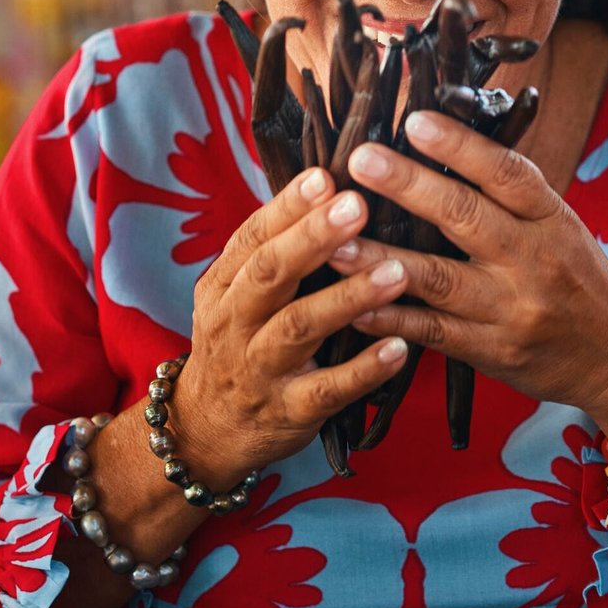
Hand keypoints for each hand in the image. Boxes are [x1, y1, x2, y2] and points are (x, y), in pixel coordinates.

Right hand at [176, 167, 410, 485]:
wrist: (207, 430)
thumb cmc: (238, 343)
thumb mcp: (234, 294)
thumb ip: (273, 249)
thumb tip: (327, 185)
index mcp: (224, 285)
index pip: (253, 237)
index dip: (288, 207)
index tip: (325, 177)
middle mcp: (235, 322)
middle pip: (271, 273)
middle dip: (314, 238)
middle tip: (358, 206)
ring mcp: (260, 368)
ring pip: (301, 327)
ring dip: (350, 297)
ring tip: (397, 271)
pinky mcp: (289, 410)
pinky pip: (329, 390)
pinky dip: (365, 369)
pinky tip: (400, 347)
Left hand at [333, 110, 607, 418]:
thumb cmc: (581, 280)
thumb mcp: (561, 226)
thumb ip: (510, 194)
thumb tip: (447, 138)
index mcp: (551, 220)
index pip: (508, 173)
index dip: (461, 145)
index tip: (415, 120)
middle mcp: (533, 261)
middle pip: (466, 217)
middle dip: (408, 186)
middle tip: (360, 159)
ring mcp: (511, 310)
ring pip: (437, 279)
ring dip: (380, 258)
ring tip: (334, 240)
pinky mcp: (491, 352)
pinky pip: (432, 333)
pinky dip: (389, 319)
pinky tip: (351, 306)